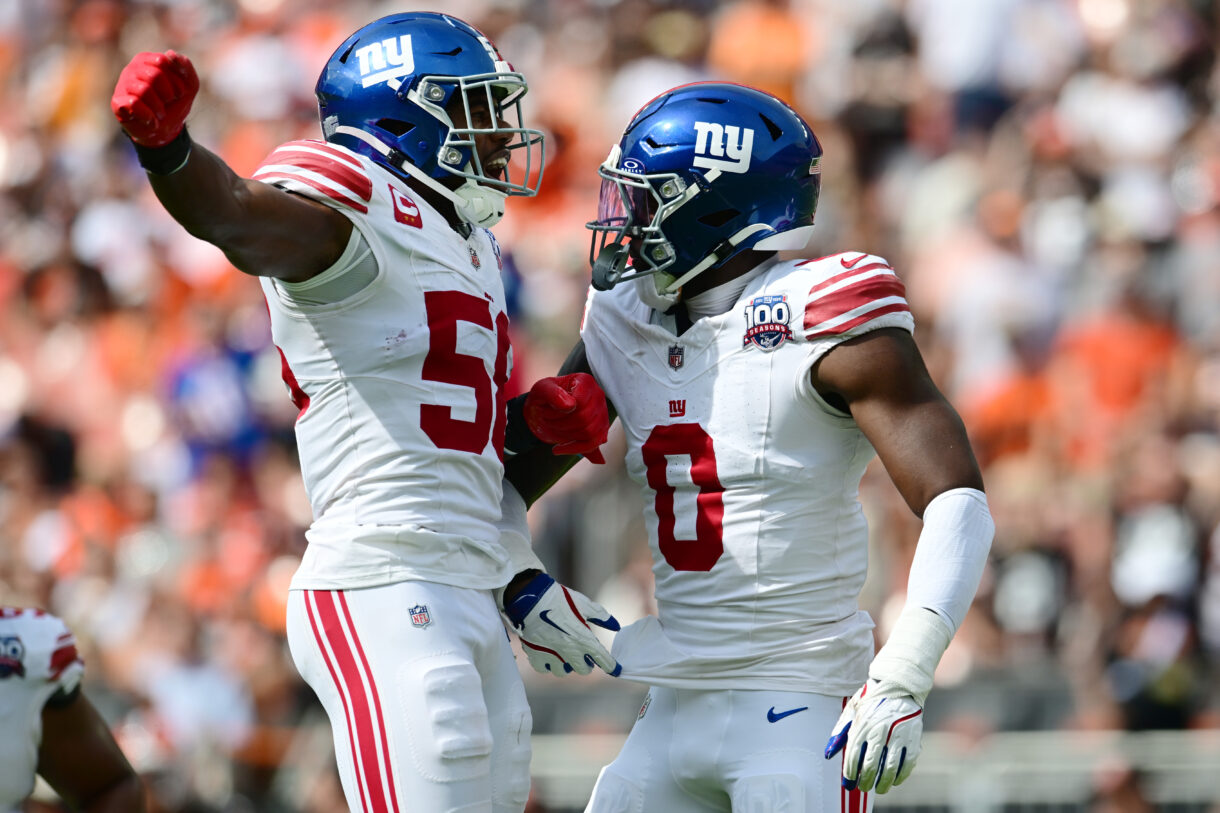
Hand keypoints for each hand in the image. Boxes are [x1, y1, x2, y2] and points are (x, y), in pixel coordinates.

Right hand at [111, 50, 198, 146]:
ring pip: (144, 90)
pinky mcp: (117, 103)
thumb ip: (186, 67)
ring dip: (159, 107)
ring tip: (160, 113)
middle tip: (168, 103)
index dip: (176, 81)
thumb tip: (170, 53)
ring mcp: (122, 85)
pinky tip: (150, 120)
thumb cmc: (174, 104)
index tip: (179, 93)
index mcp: (147, 60)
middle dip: (168, 94)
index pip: (163, 61)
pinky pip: (133, 104)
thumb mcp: (189, 86)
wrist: (166, 131)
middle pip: (155, 75)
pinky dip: (149, 116)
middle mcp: (131, 69)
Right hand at [503, 572, 620, 675]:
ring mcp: (551, 655)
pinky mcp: (535, 654)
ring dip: (567, 666)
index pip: (603, 660)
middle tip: (584, 656)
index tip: (616, 669)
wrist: (530, 597)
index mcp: (584, 639)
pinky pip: (544, 668)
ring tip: (566, 656)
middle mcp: (569, 651)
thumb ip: (601, 617)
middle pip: (583, 670)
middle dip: (586, 665)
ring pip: (563, 672)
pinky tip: (549, 656)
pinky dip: (548, 665)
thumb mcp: (584, 604)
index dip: (612, 666)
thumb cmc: (559, 599)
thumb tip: (615, 626)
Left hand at [523, 373, 608, 463]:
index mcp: (586, 382)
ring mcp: (602, 414)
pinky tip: (558, 448)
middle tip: (547, 419)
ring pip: (589, 433)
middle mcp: (598, 396)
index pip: (580, 402)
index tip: (545, 409)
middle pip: (584, 419)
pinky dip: (574, 449)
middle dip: (561, 424)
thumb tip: (570, 405)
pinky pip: (593, 445)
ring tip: (554, 428)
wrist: (544, 409)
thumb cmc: (544, 396)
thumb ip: (553, 393)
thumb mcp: (542, 389)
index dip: (560, 411)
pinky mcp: (600, 430)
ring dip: (566, 435)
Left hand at [824, 679, 922, 793]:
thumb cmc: (872, 701)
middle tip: (863, 787)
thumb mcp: (852, 711)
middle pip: (870, 765)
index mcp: (862, 724)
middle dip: (865, 780)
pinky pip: (907, 763)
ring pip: (889, 768)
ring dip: (883, 783)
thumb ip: (840, 732)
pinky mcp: (913, 738)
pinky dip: (901, 775)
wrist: (898, 686)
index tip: (849, 782)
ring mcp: (898, 735)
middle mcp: (879, 731)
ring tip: (879, 789)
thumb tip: (828, 754)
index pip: (853, 756)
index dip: (850, 773)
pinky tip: (895, 780)